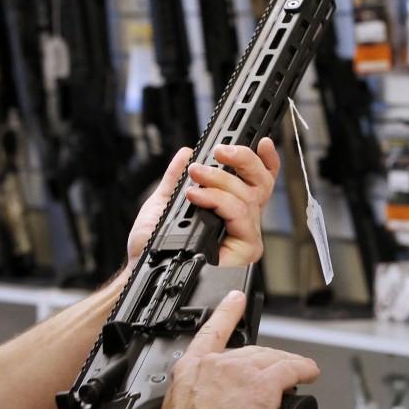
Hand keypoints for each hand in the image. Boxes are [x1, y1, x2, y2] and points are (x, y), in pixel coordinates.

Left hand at [126, 139, 280, 266]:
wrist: (143, 267)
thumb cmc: (152, 246)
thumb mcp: (162, 203)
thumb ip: (174, 178)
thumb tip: (185, 153)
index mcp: (229, 208)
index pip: (257, 182)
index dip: (264, 160)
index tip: (261, 141)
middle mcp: (242, 221)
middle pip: (259, 184)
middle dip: (242, 160)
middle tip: (217, 152)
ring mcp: (245, 235)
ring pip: (247, 198)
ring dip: (220, 181)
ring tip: (195, 178)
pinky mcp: (246, 250)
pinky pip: (241, 217)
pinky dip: (220, 202)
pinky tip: (198, 197)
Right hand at [156, 290, 319, 408]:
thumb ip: (192, 403)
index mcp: (191, 369)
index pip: (211, 331)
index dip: (227, 312)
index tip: (235, 300)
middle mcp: (216, 364)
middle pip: (249, 351)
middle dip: (264, 360)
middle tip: (275, 371)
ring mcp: (241, 372)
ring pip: (272, 360)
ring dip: (288, 364)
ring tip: (301, 370)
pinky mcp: (263, 386)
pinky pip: (290, 370)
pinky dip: (304, 369)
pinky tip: (311, 372)